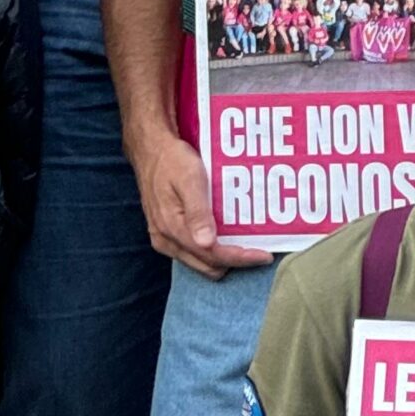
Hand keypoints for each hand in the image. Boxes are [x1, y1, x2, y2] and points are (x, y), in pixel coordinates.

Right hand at [132, 129, 271, 276]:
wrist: (150, 149)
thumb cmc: (172, 160)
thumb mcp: (189, 179)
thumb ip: (197, 212)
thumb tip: (207, 243)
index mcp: (172, 227)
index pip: (212, 255)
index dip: (240, 258)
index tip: (264, 255)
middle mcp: (165, 240)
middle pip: (208, 266)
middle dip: (235, 262)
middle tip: (257, 249)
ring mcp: (163, 239)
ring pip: (200, 264)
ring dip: (223, 258)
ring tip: (243, 244)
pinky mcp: (164, 235)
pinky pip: (192, 255)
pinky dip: (210, 252)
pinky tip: (222, 238)